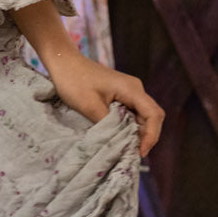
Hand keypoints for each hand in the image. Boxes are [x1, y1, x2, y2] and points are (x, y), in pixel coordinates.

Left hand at [46, 49, 163, 157]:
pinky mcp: (121, 94)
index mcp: (131, 89)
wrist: (64, 62)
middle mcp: (135, 89)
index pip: (153, 115)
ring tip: (126, 149)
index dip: (151, 136)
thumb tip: (121, 141)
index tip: (139, 152)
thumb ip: (108, 124)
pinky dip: (129, 126)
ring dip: (137, 132)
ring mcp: (129, 91)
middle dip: (147, 136)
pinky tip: (119, 137)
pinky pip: (132, 113)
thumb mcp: (89, 106)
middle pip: (152, 116)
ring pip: (142, 116)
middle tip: (133, 154)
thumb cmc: (74, 81)